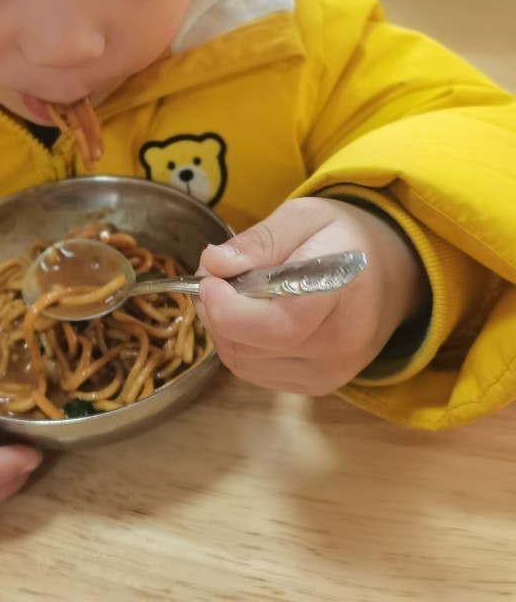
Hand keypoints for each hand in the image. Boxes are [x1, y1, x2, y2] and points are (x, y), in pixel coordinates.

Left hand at [194, 197, 429, 396]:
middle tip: (214, 278)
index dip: (230, 310)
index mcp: (344, 290)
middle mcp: (342, 343)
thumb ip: (259, 241)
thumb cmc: (344, 237)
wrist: (393, 273)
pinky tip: (250, 317)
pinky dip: (240, 346)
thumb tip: (213, 264)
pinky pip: (256, 373)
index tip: (209, 282)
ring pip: (246, 364)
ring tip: (233, 294)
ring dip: (224, 330)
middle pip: (254, 347)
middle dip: (217, 313)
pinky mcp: (319, 385)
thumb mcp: (304, 216)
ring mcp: (332, 372)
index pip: (281, 324)